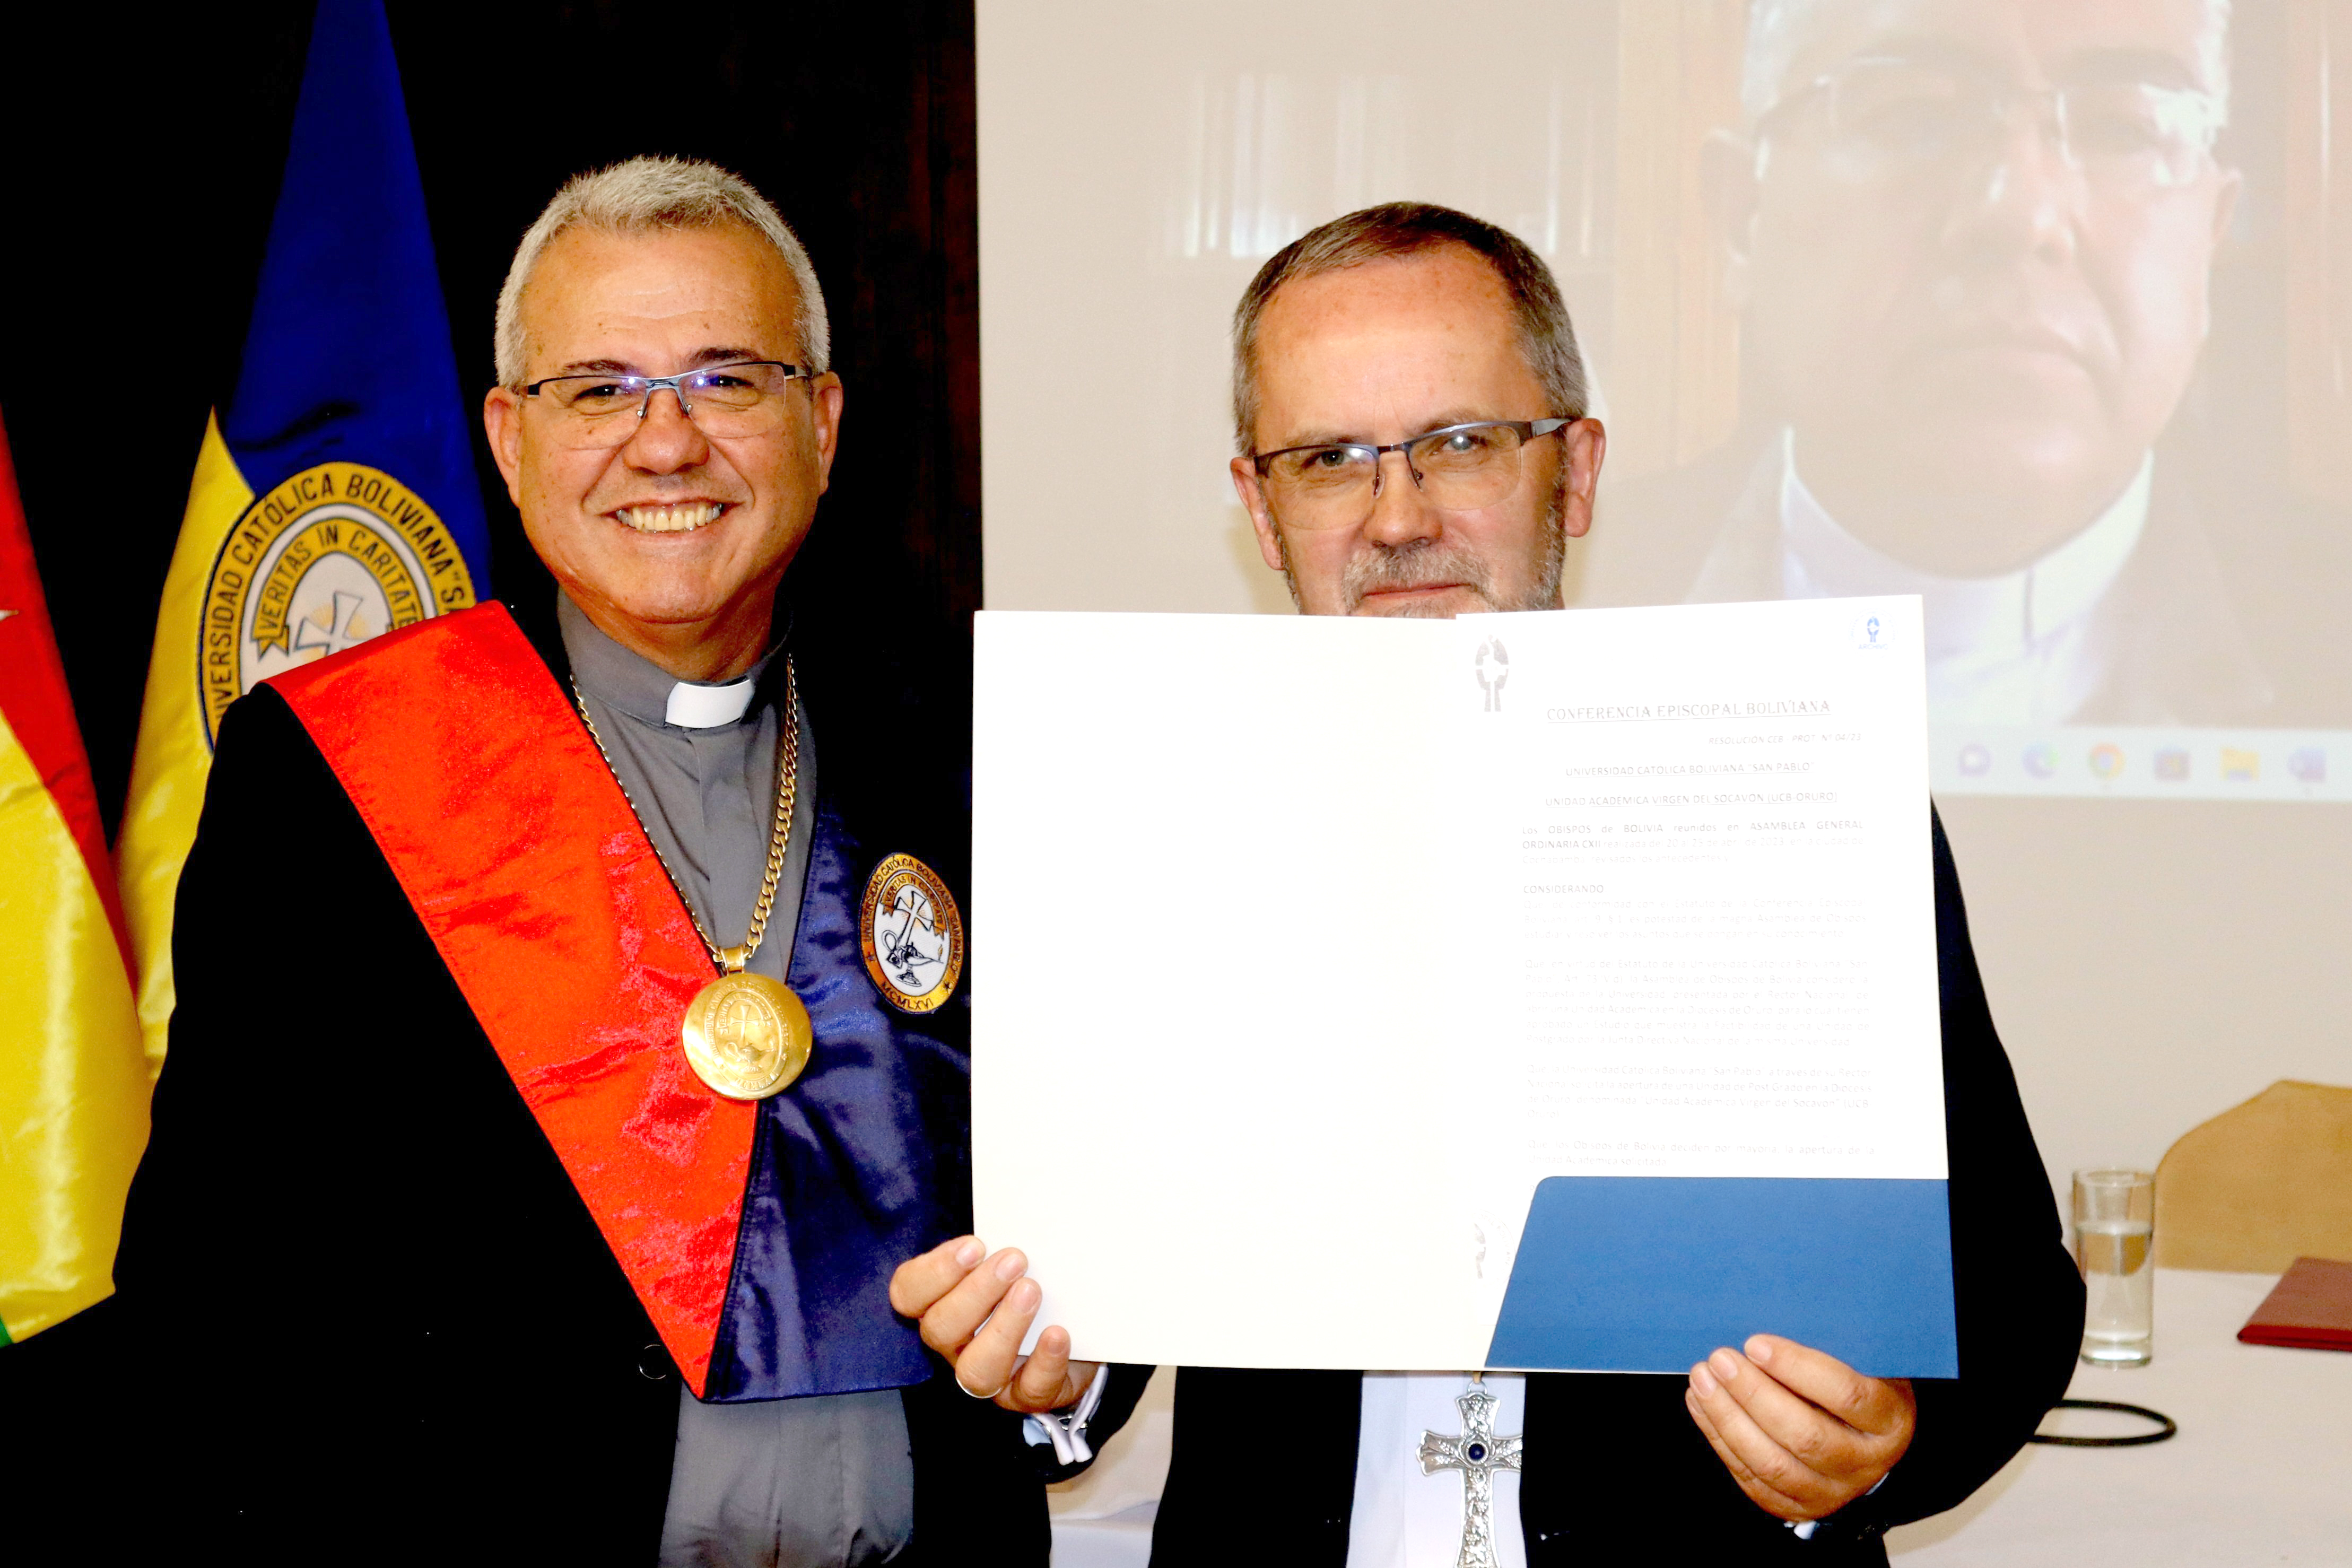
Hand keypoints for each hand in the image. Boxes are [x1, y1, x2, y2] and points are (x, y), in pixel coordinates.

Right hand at [889, 1236, 1099, 1414]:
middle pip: (940, 1329)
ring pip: (975, 1370)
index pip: (908, 1294)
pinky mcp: (1027, 1396)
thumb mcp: (1012, 1260)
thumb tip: (1024, 1201)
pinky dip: (1044, 1361)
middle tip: (1015, 1260)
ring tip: (1032, 1291)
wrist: (1078, 1333)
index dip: (933, 1272)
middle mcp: (956, 1344)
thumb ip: (1001, 1242)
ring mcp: (990, 1375)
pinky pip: (1028, 1390)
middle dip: (975, 1292)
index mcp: (942, 1304)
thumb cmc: (1032, 1286)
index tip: (974, 1246)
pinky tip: (1058, 1334)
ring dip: (1003, 1328)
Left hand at [1684, 1334, 1915, 1522]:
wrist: (1864, 1442)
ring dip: (1728, 1419)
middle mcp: (1864, 1463)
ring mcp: (1831, 1491)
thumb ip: (1831, 1345)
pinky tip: (1701, 1405)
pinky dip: (1721, 1440)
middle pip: (1805, 1436)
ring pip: (1773, 1464)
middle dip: (1753, 1395)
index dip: (1797, 1368)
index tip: (1755, 1343)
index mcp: (1889, 1420)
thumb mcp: (1861, 1362)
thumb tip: (1772, 1308)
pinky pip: (1753, 1478)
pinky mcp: (1797, 1506)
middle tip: (1720, 1359)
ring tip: (1702, 1380)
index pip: (1846, 1395)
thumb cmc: (1857, 1383)